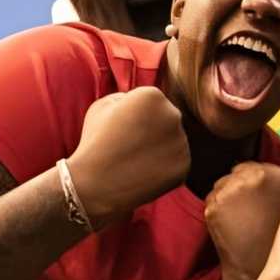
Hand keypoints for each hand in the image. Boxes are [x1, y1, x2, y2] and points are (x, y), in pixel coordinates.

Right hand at [67, 87, 189, 226]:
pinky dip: (164, 167)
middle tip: (130, 145)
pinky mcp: (184, 165)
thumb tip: (142, 102)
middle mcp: (173, 114)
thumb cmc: (95, 141)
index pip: (153, 101)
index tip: (122, 127)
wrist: (96, 183)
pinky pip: (177, 162)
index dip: (135, 115)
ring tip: (136, 159)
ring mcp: (182, 141)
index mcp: (153, 95)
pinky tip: (144, 172)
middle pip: (167, 119)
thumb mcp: (102, 106)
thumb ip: (126, 97)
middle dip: (152, 129)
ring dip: (160, 147)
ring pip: (173, 141)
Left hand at [205, 162, 279, 279]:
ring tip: (240, 215)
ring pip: (224, 182)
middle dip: (242, 184)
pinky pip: (213, 197)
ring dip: (229, 194)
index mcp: (279, 175)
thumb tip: (268, 175)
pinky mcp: (214, 203)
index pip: (260, 166)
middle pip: (240, 170)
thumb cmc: (276, 241)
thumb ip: (279, 185)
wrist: (258, 268)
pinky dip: (218, 206)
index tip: (259, 195)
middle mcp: (255, 176)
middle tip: (248, 206)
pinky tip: (229, 221)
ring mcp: (232, 189)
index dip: (258, 181)